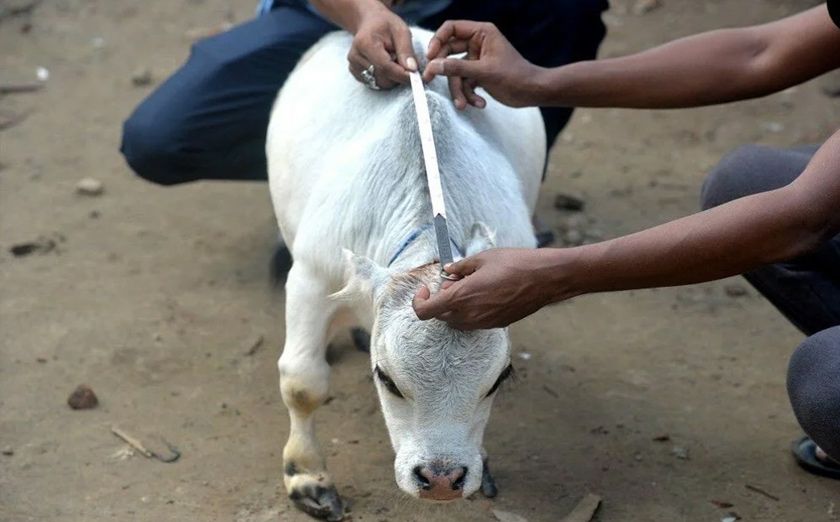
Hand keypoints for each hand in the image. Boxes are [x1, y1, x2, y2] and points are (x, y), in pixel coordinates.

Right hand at [347, 4, 416, 89]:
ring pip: (380, 83)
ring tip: (393, 60)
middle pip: (382, 78)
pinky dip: (385, 78)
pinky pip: (375, 83)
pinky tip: (385, 65)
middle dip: (398, 75)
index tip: (416, 76)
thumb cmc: (386, 25)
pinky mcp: (355, 73)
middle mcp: (355, 57)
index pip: (385, 67)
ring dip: (392, 77)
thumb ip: (406, 50)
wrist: (369, 23)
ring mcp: (353, 66)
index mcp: (365, 43)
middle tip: (403, 62)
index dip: (402, 75)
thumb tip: (412, 70)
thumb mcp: (401, 31)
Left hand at [412, 248, 565, 329]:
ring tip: (470, 285)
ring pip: (457, 321)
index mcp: (460, 298)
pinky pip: (474, 321)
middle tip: (452, 281)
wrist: (545, 278)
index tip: (425, 289)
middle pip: (441, 316)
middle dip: (440, 300)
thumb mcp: (482, 258)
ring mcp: (483, 323)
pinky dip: (471, 310)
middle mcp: (469, 315)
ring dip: (455, 306)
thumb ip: (460, 267)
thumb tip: (448, 271)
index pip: (425, 311)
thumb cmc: (515, 264)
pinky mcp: (496, 324)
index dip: (419, 301)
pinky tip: (485, 292)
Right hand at [423, 20, 543, 108]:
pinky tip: (479, 103)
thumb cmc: (515, 77)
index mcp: (482, 32)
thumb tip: (432, 66)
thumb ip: (457, 68)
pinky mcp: (478, 74)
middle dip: (445, 71)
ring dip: (459, 90)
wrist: (533, 93)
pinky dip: (469, 95)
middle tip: (429, 80)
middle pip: (449, 52)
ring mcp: (477, 59)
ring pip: (456, 72)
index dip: (437, 40)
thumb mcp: (484, 72)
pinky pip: (464, 82)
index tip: (430, 57)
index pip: (451, 28)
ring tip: (464, 105)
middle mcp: (478, 43)